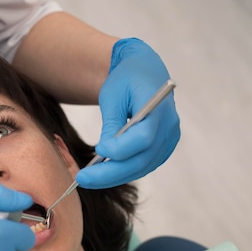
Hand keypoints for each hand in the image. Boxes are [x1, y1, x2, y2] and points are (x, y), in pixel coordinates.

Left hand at [76, 38, 179, 188]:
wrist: (144, 71)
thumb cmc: (126, 79)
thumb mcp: (112, 95)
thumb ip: (112, 124)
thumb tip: (104, 152)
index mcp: (159, 108)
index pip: (144, 137)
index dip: (121, 149)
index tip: (98, 149)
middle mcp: (169, 128)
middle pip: (141, 159)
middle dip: (109, 173)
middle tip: (82, 178)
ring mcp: (168, 140)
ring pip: (141, 167)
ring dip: (113, 177)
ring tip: (87, 179)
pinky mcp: (162, 149)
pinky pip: (143, 165)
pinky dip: (122, 172)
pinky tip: (101, 174)